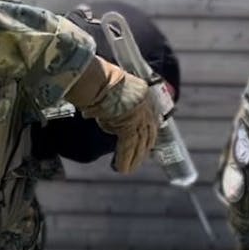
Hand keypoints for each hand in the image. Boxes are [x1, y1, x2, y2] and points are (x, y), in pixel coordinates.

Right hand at [65, 57, 158, 172]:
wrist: (98, 79)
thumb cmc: (98, 80)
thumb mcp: (112, 92)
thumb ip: (114, 106)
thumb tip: (105, 120)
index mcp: (143, 93)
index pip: (150, 116)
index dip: (148, 130)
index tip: (147, 141)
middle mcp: (146, 105)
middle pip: (149, 132)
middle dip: (144, 148)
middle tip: (140, 159)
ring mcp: (139, 117)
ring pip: (140, 143)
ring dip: (135, 158)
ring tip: (129, 169)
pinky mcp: (130, 127)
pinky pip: (128, 147)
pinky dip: (125, 160)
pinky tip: (122, 170)